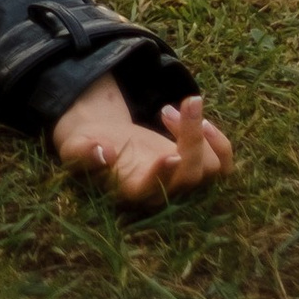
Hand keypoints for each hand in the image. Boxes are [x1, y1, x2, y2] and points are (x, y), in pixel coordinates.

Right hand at [52, 77, 232, 211]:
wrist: (105, 144)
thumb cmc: (88, 146)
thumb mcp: (76, 146)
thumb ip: (86, 153)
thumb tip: (105, 152)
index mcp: (132, 191)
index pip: (155, 191)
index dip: (165, 175)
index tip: (171, 153)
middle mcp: (163, 192)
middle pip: (192, 174)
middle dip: (191, 137)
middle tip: (173, 106)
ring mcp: (183, 182)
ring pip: (212, 168)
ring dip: (195, 131)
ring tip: (166, 111)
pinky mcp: (196, 168)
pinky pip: (223, 164)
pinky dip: (218, 142)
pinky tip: (196, 117)